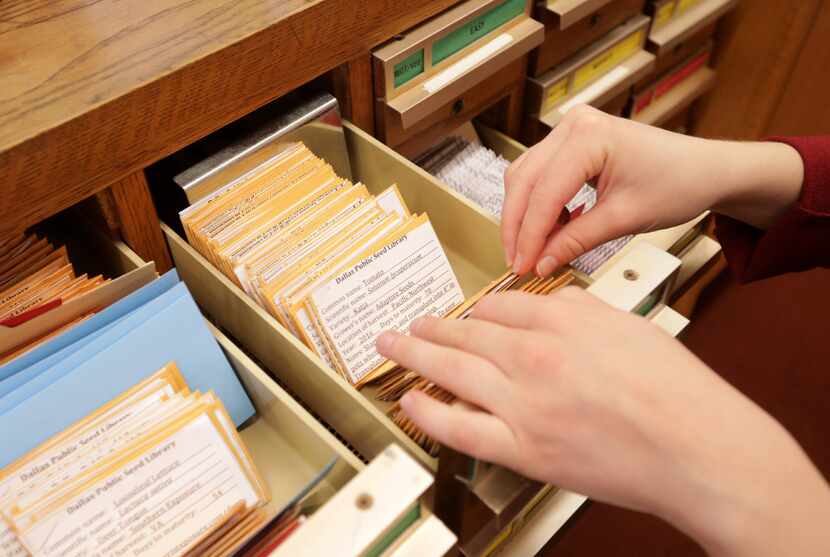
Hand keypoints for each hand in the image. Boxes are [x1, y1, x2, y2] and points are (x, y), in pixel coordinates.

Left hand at [376, 287, 829, 556]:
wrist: (701, 449)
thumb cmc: (677, 392)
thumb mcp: (629, 326)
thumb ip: (581, 311)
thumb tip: (547, 304)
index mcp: (565, 320)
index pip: (502, 305)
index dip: (478, 309)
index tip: (467, 314)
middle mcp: (537, 356)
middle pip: (467, 332)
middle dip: (431, 326)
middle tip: (409, 324)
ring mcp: (525, 404)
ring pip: (453, 369)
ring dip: (415, 355)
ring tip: (394, 346)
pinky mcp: (524, 449)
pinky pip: (460, 427)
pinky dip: (428, 412)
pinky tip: (410, 400)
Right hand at [503, 105, 803, 275]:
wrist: (704, 169)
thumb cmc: (677, 184)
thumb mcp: (624, 219)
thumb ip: (576, 241)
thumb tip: (539, 263)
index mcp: (589, 137)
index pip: (545, 193)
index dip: (530, 235)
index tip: (522, 266)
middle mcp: (573, 126)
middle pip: (525, 181)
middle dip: (518, 226)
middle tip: (518, 263)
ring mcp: (570, 130)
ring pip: (525, 177)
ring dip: (523, 215)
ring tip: (531, 250)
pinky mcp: (570, 142)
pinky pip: (539, 174)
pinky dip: (537, 204)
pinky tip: (549, 230)